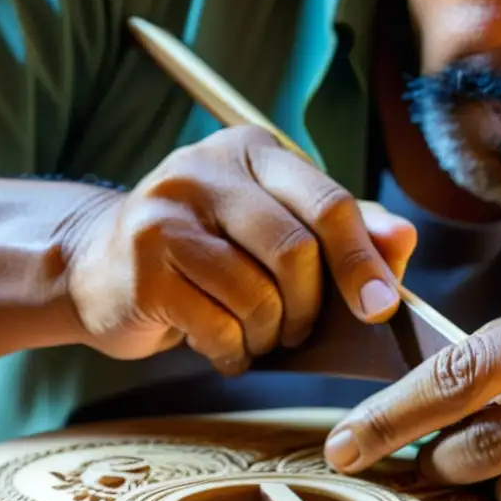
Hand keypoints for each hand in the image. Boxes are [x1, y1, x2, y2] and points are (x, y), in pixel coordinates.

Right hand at [60, 125, 416, 372]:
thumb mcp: (275, 227)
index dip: (361, 259)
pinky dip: (233, 352)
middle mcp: (205, 169)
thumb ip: (343, 231)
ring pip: (257, 294)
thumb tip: (403, 240)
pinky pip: (218, 326)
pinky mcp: (142, 266)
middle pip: (295, 251)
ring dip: (270, 335)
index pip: (327, 200)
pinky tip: (224, 348)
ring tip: (256, 336)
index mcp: (251, 148)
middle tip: (301, 330)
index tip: (380, 306)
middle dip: (310, 307)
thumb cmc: (206, 251)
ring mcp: (166, 214)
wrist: (97, 267)